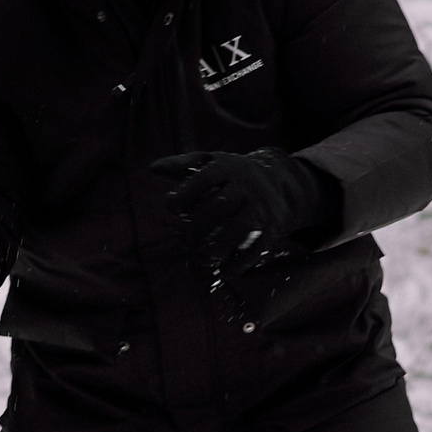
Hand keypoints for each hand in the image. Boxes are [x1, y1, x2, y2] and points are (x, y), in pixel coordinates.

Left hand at [148, 149, 333, 269]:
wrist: (279, 178)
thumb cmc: (231, 173)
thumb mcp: (209, 162)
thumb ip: (181, 165)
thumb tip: (153, 168)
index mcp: (228, 166)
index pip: (205, 177)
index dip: (185, 193)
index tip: (172, 207)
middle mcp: (247, 185)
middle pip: (219, 205)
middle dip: (198, 226)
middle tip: (187, 239)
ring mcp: (262, 206)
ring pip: (240, 227)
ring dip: (217, 247)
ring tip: (202, 258)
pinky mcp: (272, 227)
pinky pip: (257, 247)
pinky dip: (240, 262)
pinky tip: (225, 269)